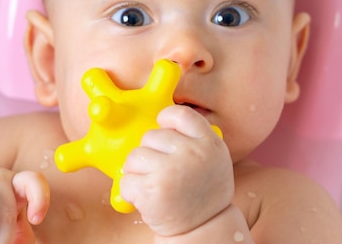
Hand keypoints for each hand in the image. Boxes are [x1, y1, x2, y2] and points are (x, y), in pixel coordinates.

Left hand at [120, 105, 233, 236]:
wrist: (205, 228)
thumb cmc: (204, 191)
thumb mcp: (214, 157)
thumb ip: (196, 137)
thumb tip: (163, 122)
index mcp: (208, 142)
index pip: (180, 114)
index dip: (166, 119)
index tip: (163, 130)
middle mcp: (191, 153)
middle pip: (150, 136)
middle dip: (149, 153)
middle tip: (162, 172)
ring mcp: (171, 171)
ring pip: (134, 156)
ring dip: (137, 171)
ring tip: (153, 185)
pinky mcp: (152, 190)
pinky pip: (126, 180)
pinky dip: (130, 192)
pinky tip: (147, 198)